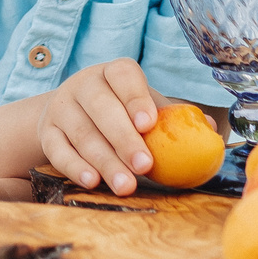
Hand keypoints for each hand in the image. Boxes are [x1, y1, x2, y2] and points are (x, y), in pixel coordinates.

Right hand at [38, 59, 160, 195]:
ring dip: (105, 161)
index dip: (136, 97)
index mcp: (112, 73)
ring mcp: (61, 108)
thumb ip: (173, 117)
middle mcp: (83, 85)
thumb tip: (211, 127)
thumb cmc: (119, 113)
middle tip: (145, 166)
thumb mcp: (144, 108)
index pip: (123, 75)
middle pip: (101, 107)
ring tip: (126, 185)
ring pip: (81, 133)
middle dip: (123, 139)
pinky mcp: (46, 132)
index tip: (149, 124)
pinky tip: (92, 181)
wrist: (69, 116)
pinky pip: (57, 150)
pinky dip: (74, 167)